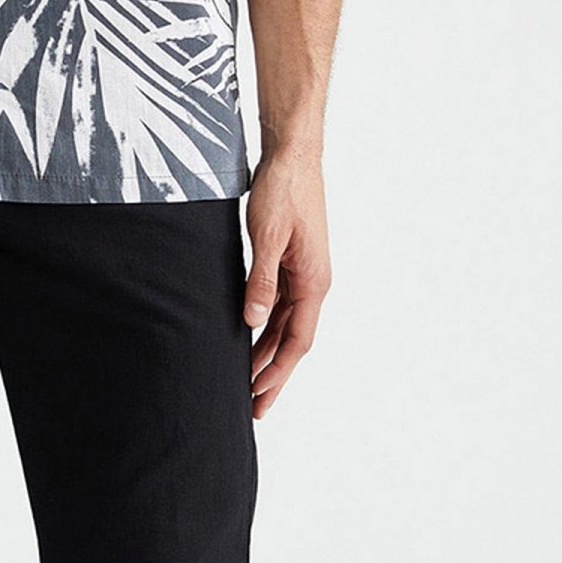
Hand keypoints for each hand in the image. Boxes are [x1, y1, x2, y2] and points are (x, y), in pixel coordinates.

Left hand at [243, 140, 331, 419]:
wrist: (292, 156)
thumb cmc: (283, 191)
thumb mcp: (266, 237)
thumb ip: (260, 281)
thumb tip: (252, 322)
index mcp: (313, 281)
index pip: (296, 340)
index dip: (278, 373)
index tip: (260, 398)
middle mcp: (313, 282)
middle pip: (292, 340)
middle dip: (273, 374)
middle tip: (253, 406)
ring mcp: (304, 273)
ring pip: (286, 325)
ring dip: (268, 353)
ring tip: (248, 380)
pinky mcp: (293, 262)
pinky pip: (281, 305)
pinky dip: (266, 327)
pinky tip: (250, 338)